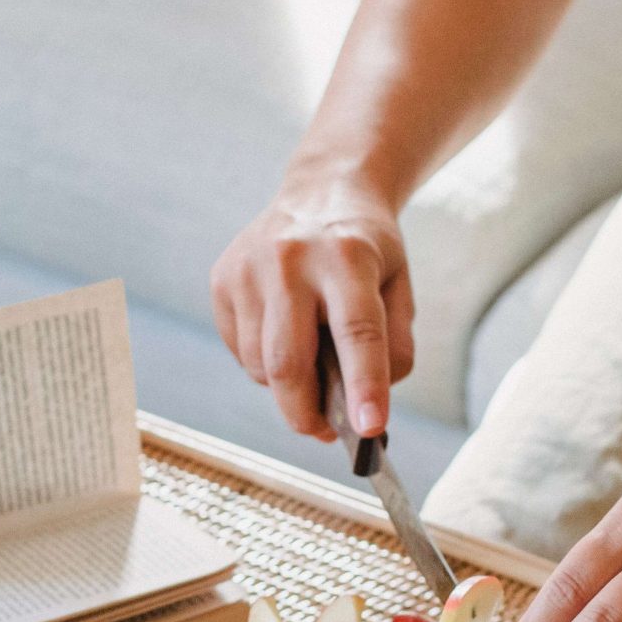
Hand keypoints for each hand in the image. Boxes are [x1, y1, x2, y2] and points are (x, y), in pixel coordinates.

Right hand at [211, 184, 414, 440]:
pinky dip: (264, 364)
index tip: (369, 430)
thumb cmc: (367, 251)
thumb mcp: (399, 287)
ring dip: (287, 387)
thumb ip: (394, 348)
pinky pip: (241, 352)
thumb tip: (365, 411)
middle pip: (288, 362)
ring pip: (260, 366)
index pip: (357, 331)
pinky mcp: (222, 280)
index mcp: (348, 257)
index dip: (364, 385)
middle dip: (305, 413)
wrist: (321, 190)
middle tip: (325, 431)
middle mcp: (291, 259)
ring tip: (311, 362)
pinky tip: (285, 334)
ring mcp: (248, 268)